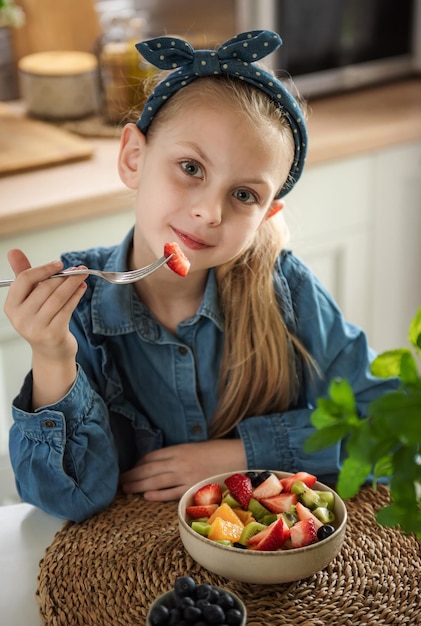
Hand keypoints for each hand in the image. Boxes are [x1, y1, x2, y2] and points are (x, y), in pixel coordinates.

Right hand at [5, 249, 86, 358]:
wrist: (50, 351)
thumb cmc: (40, 319)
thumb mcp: (29, 298)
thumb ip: (23, 274)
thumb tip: (13, 251)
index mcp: (11, 306)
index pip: (24, 279)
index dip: (43, 269)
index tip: (59, 263)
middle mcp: (20, 318)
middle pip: (45, 287)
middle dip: (64, 276)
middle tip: (79, 269)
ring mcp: (36, 327)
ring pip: (58, 297)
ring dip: (73, 283)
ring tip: (83, 275)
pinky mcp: (53, 334)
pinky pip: (67, 308)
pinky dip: (76, 296)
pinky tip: (82, 288)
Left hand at [119, 439, 246, 500]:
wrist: (239, 456)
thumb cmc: (217, 452)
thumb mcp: (194, 448)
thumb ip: (177, 455)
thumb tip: (159, 463)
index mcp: (179, 449)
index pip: (151, 456)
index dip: (138, 464)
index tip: (130, 469)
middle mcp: (179, 461)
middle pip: (149, 468)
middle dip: (132, 475)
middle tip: (118, 481)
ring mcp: (186, 474)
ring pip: (155, 480)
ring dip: (138, 484)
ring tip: (126, 489)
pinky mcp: (193, 487)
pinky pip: (171, 492)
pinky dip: (157, 494)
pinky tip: (146, 495)